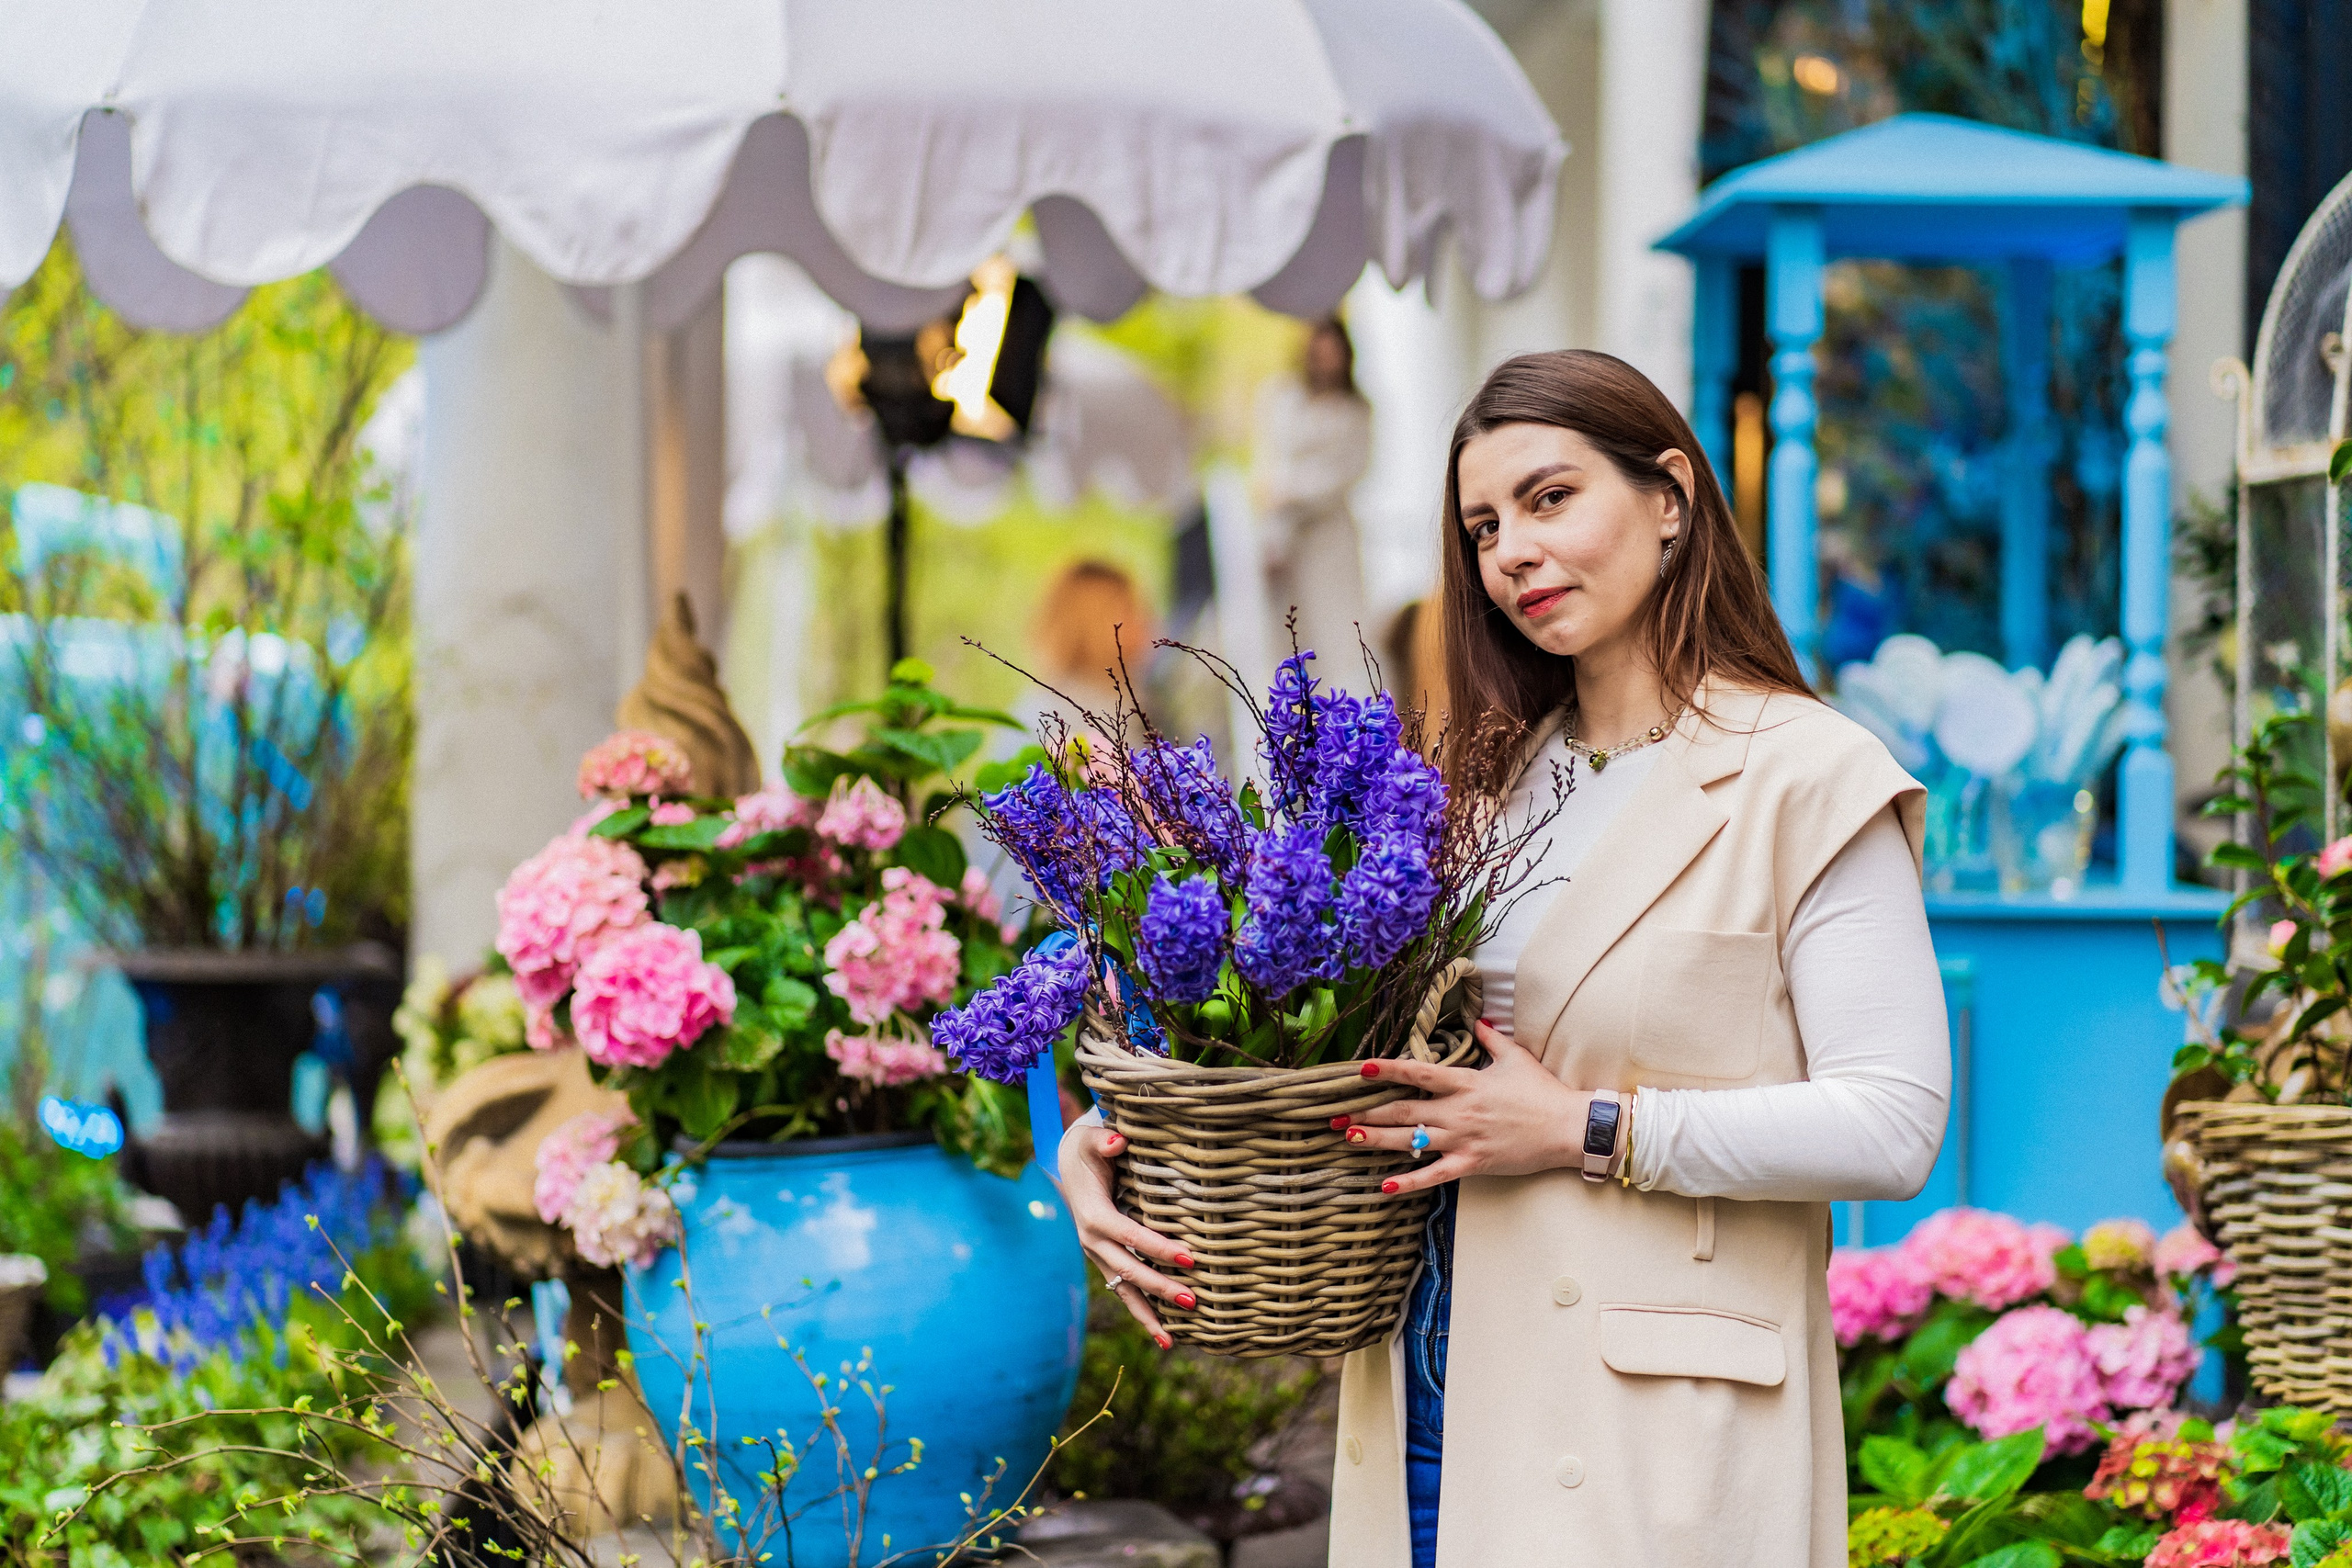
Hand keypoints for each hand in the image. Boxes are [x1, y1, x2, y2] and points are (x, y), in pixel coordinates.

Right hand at [1057, 1119, 1194, 1347]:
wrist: (1066, 1164)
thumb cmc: (1088, 1150)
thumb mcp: (1091, 1140)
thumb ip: (1103, 1140)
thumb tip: (1118, 1141)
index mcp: (1094, 1216)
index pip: (1130, 1236)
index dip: (1158, 1248)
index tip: (1189, 1258)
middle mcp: (1093, 1241)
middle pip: (1129, 1270)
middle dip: (1160, 1287)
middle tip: (1193, 1301)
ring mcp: (1098, 1255)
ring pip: (1123, 1290)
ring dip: (1147, 1314)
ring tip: (1171, 1339)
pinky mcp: (1105, 1261)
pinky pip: (1123, 1290)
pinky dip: (1141, 1312)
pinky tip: (1163, 1334)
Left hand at [1342, 1019, 1594, 1196]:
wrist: (1568, 1127)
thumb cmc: (1543, 1092)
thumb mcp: (1515, 1057)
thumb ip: (1491, 1039)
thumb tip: (1478, 1020)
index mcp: (1466, 1082)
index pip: (1418, 1072)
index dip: (1387, 1070)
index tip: (1360, 1069)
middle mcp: (1458, 1110)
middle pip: (1403, 1110)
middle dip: (1366, 1112)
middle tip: (1335, 1116)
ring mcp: (1464, 1138)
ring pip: (1411, 1140)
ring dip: (1376, 1140)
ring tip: (1347, 1138)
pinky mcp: (1473, 1163)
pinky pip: (1435, 1174)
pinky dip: (1409, 1181)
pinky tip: (1384, 1185)